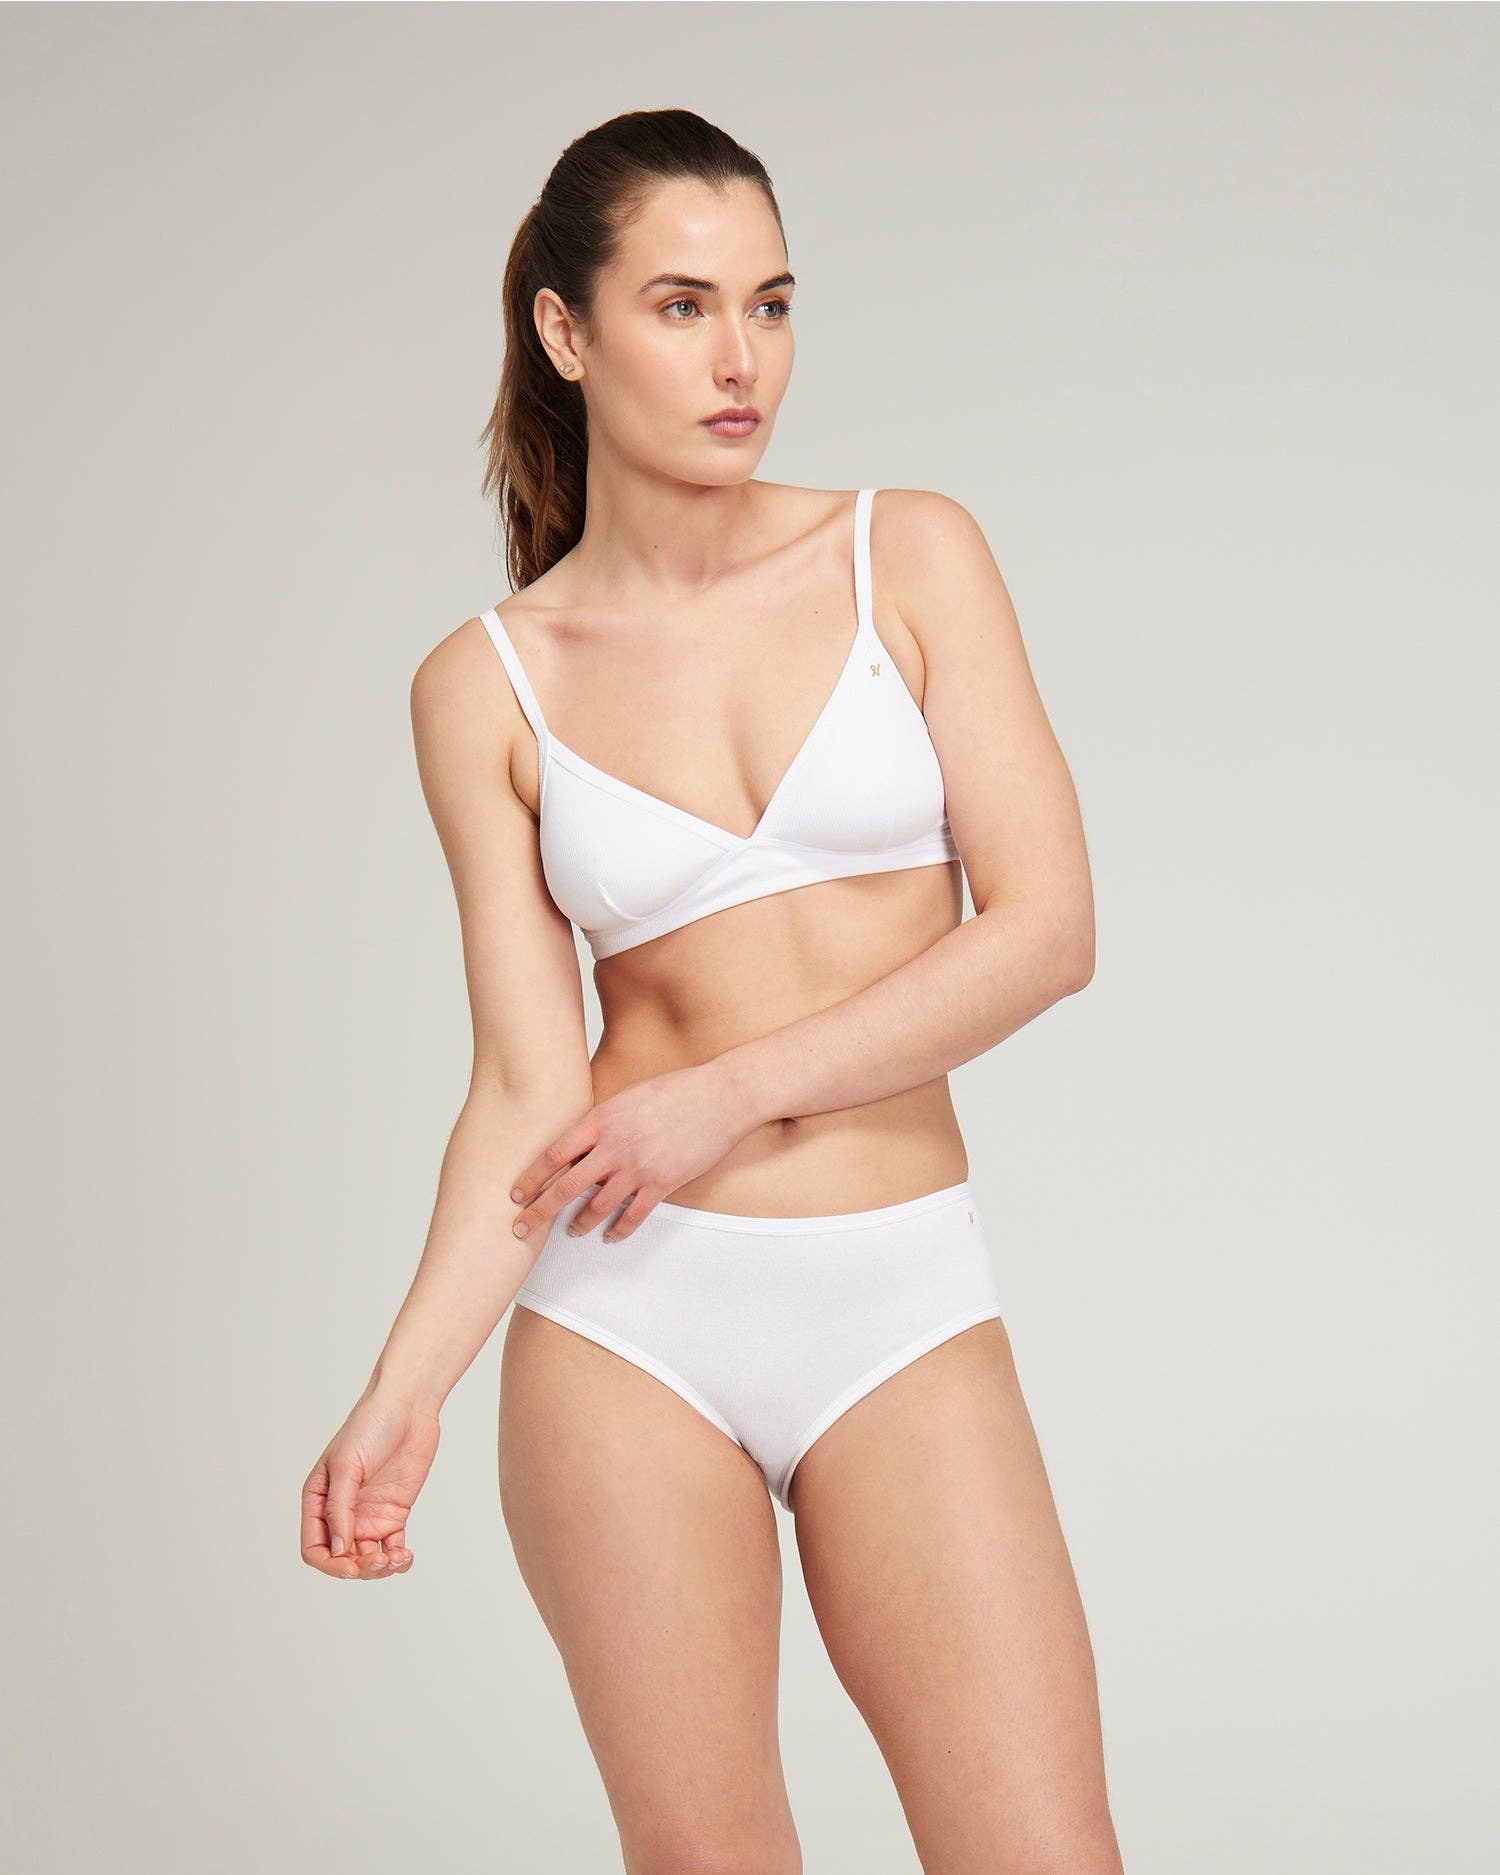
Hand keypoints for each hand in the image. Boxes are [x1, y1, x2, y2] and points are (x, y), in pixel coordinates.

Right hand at [300, 1388, 440, 1579]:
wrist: (409, 1406)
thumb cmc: (370, 1425)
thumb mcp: (348, 1466)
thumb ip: (341, 1509)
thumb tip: (338, 1550)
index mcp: (319, 1500)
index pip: (314, 1548)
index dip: (330, 1564)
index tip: (351, 1566)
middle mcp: (342, 1512)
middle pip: (342, 1559)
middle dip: (359, 1568)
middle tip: (381, 1560)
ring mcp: (369, 1514)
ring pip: (368, 1558)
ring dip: (380, 1568)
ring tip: (397, 1559)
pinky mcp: (394, 1512)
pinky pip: (392, 1547)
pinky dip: (398, 1559)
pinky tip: (406, 1556)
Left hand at [508, 1059, 757, 1243]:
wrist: (719, 1097)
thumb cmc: (674, 1090)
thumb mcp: (628, 1097)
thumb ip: (602, 1120)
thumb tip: (581, 1140)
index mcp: (601, 1120)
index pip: (554, 1154)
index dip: (531, 1177)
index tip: (515, 1193)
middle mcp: (614, 1146)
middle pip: (565, 1186)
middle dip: (538, 1212)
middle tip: (520, 1229)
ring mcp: (638, 1167)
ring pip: (596, 1206)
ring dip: (578, 1224)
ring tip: (569, 1232)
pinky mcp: (662, 1183)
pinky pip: (632, 1216)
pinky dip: (617, 1230)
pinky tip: (608, 1236)